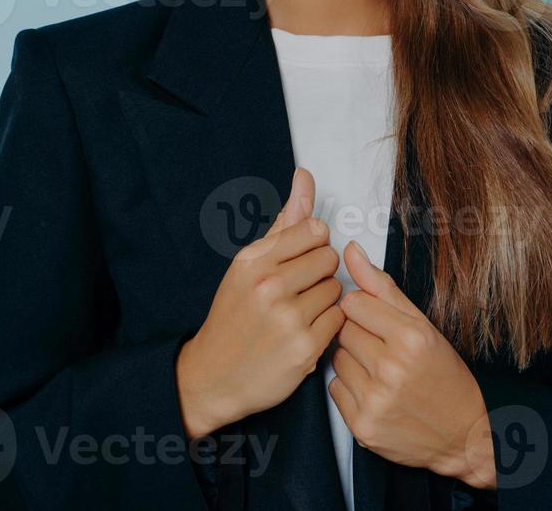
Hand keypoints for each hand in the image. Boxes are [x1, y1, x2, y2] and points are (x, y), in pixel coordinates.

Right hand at [176, 167, 343, 437]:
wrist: (213, 375)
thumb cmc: (235, 313)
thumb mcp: (250, 264)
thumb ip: (284, 221)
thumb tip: (305, 176)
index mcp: (253, 260)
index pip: (314, 229)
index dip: (312, 245)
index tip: (298, 261)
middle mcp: (268, 286)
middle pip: (329, 258)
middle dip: (320, 273)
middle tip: (298, 290)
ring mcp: (287, 318)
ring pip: (336, 289)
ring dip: (324, 300)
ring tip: (298, 312)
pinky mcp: (304, 348)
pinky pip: (338, 319)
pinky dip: (327, 325)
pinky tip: (304, 331)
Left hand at [328, 240, 496, 489]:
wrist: (462, 437)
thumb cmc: (445, 378)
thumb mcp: (423, 326)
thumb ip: (382, 287)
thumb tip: (351, 251)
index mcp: (411, 338)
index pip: (353, 302)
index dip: (365, 310)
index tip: (379, 322)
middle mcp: (392, 369)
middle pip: (343, 329)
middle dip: (359, 335)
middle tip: (384, 349)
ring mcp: (375, 400)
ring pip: (336, 358)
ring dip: (352, 361)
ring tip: (380, 370)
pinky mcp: (362, 426)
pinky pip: (334, 389)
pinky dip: (349, 388)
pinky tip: (374, 391)